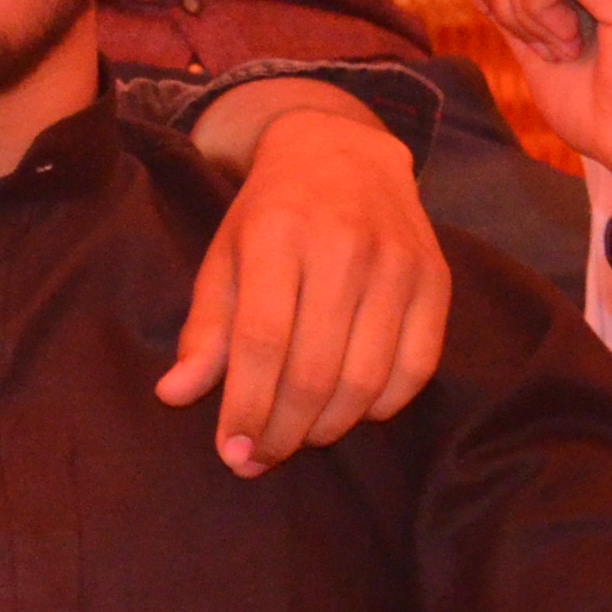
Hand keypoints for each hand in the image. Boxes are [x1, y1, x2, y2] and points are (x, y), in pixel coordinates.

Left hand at [156, 79, 449, 472]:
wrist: (344, 154)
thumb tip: (175, 395)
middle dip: (284, 430)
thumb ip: (203, 328)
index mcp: (276, 235)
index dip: (246, 407)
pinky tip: (352, 411)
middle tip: (261, 458)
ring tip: (299, 436)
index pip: (261, 342)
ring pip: (366, 378)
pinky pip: (416, 367)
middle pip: (315, 369)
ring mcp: (397, 263)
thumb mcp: (223, 257)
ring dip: (330, 426)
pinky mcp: (436, 279)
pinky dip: (382, 405)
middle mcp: (342, 247)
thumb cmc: (270, 214)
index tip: (233, 453)